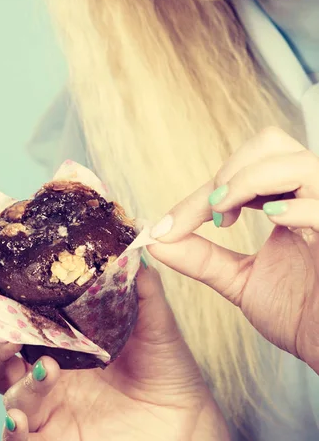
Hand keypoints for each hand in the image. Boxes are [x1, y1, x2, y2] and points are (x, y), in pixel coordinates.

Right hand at [0, 265, 229, 439]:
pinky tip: (19, 418)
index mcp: (65, 337)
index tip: (10, 287)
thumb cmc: (168, 370)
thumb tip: (132, 246)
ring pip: (8, 392)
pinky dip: (13, 428)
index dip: (10, 304)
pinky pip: (19, 439)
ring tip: (48, 369)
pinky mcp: (54, 439)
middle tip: (8, 334)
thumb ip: (141, 287)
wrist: (187, 421)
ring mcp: (50, 406)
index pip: (24, 317)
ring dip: (19, 381)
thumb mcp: (156, 324)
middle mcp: (49, 368)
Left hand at [149, 126, 318, 373]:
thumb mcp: (239, 280)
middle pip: (270, 142)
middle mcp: (311, 196)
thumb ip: (200, 257)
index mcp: (288, 201)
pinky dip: (290, 208)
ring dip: (249, 181)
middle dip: (231, 171)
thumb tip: (155, 239)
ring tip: (229, 217)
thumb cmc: (300, 315)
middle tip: (215, 211)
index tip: (172, 225)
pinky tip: (273, 222)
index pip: (242, 171)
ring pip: (294, 161)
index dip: (203, 193)